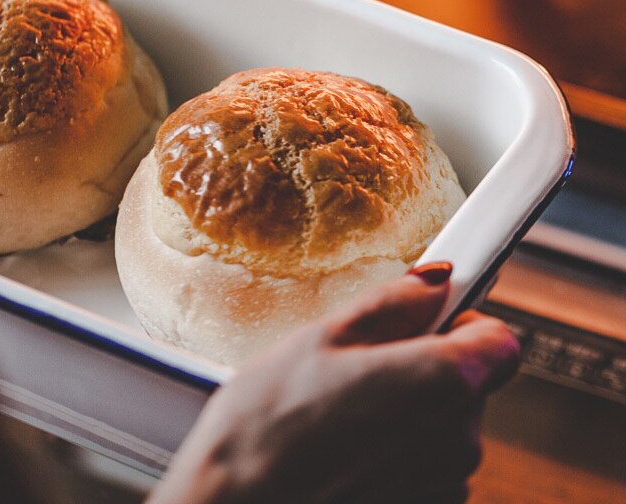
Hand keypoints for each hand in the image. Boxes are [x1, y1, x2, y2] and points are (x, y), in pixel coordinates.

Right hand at [148, 267, 519, 503]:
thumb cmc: (265, 428)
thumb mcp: (323, 337)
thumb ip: (394, 302)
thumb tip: (434, 282)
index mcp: (443, 384)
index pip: (500, 339)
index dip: (464, 320)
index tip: (431, 315)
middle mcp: (458, 444)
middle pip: (468, 382)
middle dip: (424, 365)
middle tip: (359, 365)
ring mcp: (443, 487)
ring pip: (441, 424)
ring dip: (406, 411)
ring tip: (342, 412)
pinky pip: (423, 464)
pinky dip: (395, 450)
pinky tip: (344, 448)